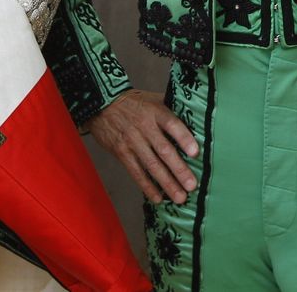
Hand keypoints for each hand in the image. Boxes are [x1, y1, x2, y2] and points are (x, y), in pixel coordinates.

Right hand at [86, 89, 198, 204]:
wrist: (102, 104)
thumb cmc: (133, 102)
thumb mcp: (153, 98)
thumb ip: (171, 108)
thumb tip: (195, 117)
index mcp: (155, 112)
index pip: (172, 124)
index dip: (183, 138)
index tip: (195, 153)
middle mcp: (144, 127)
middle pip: (164, 150)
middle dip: (179, 169)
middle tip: (192, 185)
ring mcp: (132, 142)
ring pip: (152, 165)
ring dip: (167, 183)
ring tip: (180, 197)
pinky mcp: (122, 153)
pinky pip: (136, 172)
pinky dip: (147, 186)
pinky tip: (158, 198)